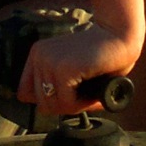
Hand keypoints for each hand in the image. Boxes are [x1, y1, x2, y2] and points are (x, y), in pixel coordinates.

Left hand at [18, 20, 137, 115]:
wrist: (120, 36)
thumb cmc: (101, 57)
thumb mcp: (69, 70)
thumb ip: (55, 84)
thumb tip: (42, 110)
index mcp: (37, 54)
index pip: (24, 93)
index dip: (48, 100)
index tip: (69, 94)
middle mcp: (39, 55)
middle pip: (41, 103)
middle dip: (64, 105)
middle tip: (85, 95)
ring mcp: (49, 61)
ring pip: (53, 106)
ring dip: (74, 106)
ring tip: (90, 93)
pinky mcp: (63, 68)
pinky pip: (67, 103)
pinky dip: (83, 104)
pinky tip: (93, 92)